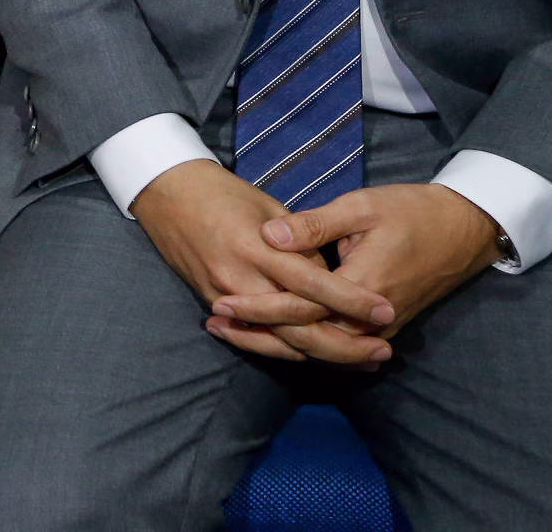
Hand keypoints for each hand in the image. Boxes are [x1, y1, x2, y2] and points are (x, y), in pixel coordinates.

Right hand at [131, 159, 395, 365]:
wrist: (166, 193)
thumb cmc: (220, 191)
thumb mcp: (267, 204)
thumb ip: (300, 242)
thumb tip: (331, 274)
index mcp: (256, 247)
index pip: (312, 284)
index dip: (351, 300)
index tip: (386, 309)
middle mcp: (240, 279)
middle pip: (299, 328)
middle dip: (344, 345)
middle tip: (383, 352)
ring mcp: (223, 296)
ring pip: (280, 341)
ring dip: (322, 354)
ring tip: (363, 360)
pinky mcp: (212, 303)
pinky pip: (258, 336)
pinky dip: (290, 348)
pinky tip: (318, 354)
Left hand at [221, 185, 501, 346]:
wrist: (463, 230)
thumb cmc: (411, 211)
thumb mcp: (362, 207)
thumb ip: (315, 224)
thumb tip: (269, 235)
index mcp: (362, 286)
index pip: (301, 308)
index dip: (258, 307)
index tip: (221, 300)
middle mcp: (371, 318)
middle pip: (306, 338)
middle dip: (258, 334)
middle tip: (214, 322)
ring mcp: (378, 328)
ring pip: (320, 348)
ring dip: (276, 342)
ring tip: (232, 332)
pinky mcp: (381, 326)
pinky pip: (336, 344)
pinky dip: (303, 343)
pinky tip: (272, 335)